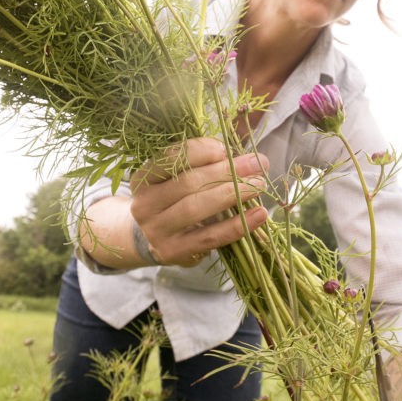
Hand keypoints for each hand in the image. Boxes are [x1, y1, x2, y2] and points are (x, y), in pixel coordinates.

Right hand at [128, 137, 268, 266]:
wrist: (151, 240)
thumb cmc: (172, 201)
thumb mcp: (176, 179)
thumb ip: (200, 164)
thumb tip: (237, 156)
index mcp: (143, 178)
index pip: (170, 157)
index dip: (200, 150)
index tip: (226, 148)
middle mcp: (144, 203)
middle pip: (188, 182)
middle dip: (225, 171)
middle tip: (256, 164)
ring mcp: (156, 230)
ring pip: (196, 208)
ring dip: (232, 194)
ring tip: (258, 185)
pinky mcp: (174, 251)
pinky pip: (210, 237)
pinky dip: (237, 225)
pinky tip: (258, 215)